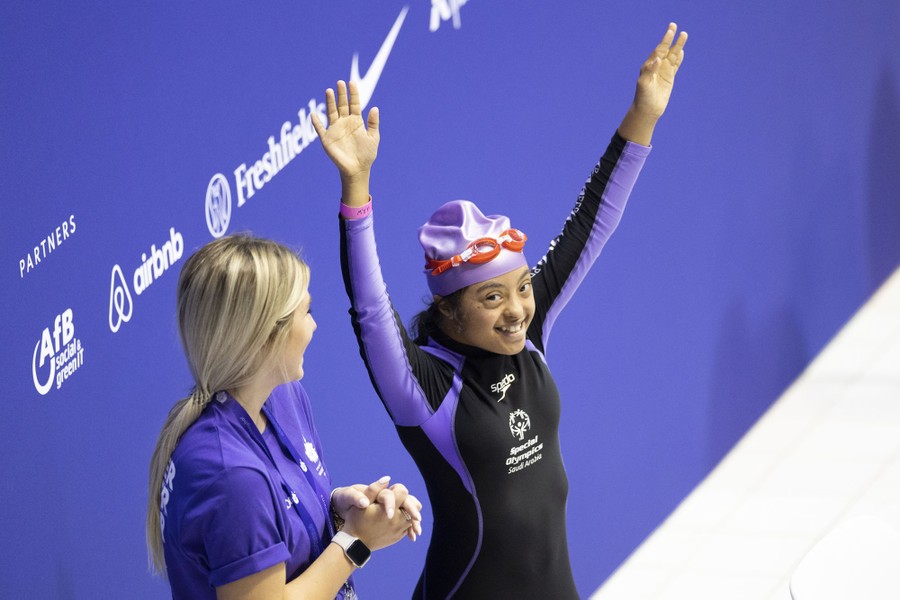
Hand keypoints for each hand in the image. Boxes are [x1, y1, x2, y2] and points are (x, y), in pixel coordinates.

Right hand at [311, 80, 378, 181]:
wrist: (357, 169)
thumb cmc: (367, 155)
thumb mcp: (374, 138)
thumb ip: (373, 123)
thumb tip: (375, 108)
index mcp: (356, 121)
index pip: (354, 104)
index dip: (353, 94)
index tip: (352, 83)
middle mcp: (345, 123)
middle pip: (342, 105)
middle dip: (341, 94)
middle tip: (340, 82)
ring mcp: (335, 130)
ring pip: (331, 112)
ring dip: (330, 102)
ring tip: (329, 90)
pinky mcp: (327, 139)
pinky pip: (320, 129)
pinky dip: (316, 122)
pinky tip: (313, 114)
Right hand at [332, 477, 423, 546]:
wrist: (354, 543)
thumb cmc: (356, 520)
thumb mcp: (363, 502)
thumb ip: (375, 488)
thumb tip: (387, 478)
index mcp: (390, 511)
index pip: (403, 492)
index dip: (396, 489)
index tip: (390, 492)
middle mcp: (398, 521)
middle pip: (414, 504)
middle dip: (406, 500)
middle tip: (398, 499)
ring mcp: (399, 530)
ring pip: (412, 516)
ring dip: (407, 511)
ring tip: (399, 508)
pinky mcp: (398, 537)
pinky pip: (408, 526)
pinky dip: (406, 521)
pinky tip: (397, 518)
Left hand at [618, 23, 687, 144]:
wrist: (647, 110)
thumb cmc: (643, 97)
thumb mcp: (644, 84)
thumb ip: (650, 71)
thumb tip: (658, 59)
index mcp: (649, 66)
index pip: (658, 50)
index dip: (665, 40)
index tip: (670, 31)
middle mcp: (656, 66)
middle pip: (666, 49)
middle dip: (670, 38)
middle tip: (674, 25)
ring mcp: (663, 71)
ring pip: (673, 56)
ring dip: (678, 46)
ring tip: (684, 34)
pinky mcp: (669, 78)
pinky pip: (675, 65)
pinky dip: (679, 59)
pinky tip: (681, 52)